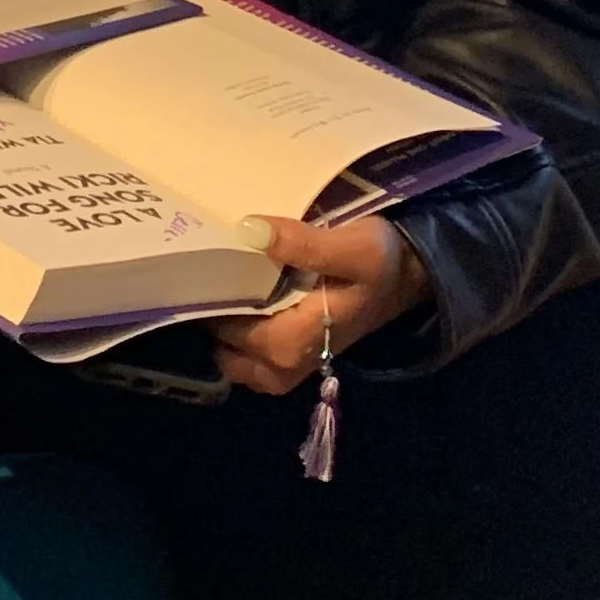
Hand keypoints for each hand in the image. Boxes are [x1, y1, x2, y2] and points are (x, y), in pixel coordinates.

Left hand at [212, 213, 425, 396]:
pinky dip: (231, 331)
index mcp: (292, 344)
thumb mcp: (355, 249)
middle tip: (201, 268)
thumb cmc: (380, 264)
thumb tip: (249, 230)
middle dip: (207, 309)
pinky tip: (233, 292)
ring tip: (214, 279)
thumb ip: (305, 244)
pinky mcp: (286, 359)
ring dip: (218, 322)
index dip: (207, 295)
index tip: (195, 263)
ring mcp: (284, 368)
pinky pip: (242, 354)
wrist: (404, 279)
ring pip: (228, 353)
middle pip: (220, 343)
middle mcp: (283, 366)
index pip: (224, 326)